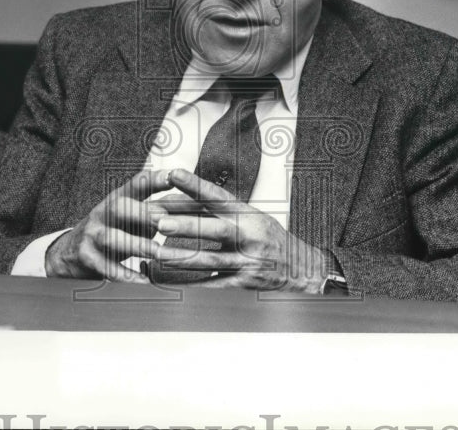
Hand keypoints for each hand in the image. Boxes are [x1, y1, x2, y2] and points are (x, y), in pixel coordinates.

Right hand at [44, 169, 170, 282]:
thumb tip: (193, 205)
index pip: (137, 184)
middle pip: (121, 207)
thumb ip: (157, 210)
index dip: (155, 179)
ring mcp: (92, 235)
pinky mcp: (86, 257)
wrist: (70, 252)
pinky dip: (126, 275)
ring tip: (158, 253)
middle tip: (165, 220)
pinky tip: (143, 281)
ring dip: (137, 245)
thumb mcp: (131, 215)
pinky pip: (106, 267)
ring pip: (113, 238)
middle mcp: (103, 213)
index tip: (174, 176)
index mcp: (119, 198)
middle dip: (144, 213)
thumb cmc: (114, 230)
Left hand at [153, 168, 328, 292]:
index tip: (173, 174)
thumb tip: (184, 198)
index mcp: (247, 214)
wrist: (300, 267)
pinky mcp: (244, 282)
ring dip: (182, 256)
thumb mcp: (252, 216)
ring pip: (211, 259)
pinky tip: (173, 281)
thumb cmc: (269, 238)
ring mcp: (246, 261)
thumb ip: (221, 210)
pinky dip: (192, 282)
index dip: (195, 185)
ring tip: (157, 253)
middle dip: (186, 225)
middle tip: (159, 220)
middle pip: (215, 229)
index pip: (218, 196)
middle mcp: (248, 236)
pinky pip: (214, 283)